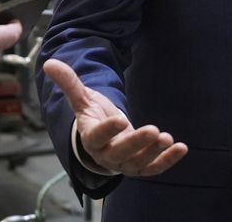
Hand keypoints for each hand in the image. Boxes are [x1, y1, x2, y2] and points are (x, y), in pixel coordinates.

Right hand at [43, 59, 187, 176]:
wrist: (104, 140)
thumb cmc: (93, 117)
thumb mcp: (82, 99)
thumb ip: (70, 83)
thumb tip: (49, 62)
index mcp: (91, 138)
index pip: (97, 136)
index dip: (107, 129)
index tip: (119, 119)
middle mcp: (106, 154)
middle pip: (120, 153)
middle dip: (137, 143)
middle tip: (154, 130)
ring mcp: (124, 163)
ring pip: (138, 163)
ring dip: (155, 152)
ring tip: (168, 138)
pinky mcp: (140, 166)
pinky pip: (154, 168)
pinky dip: (168, 160)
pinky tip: (182, 148)